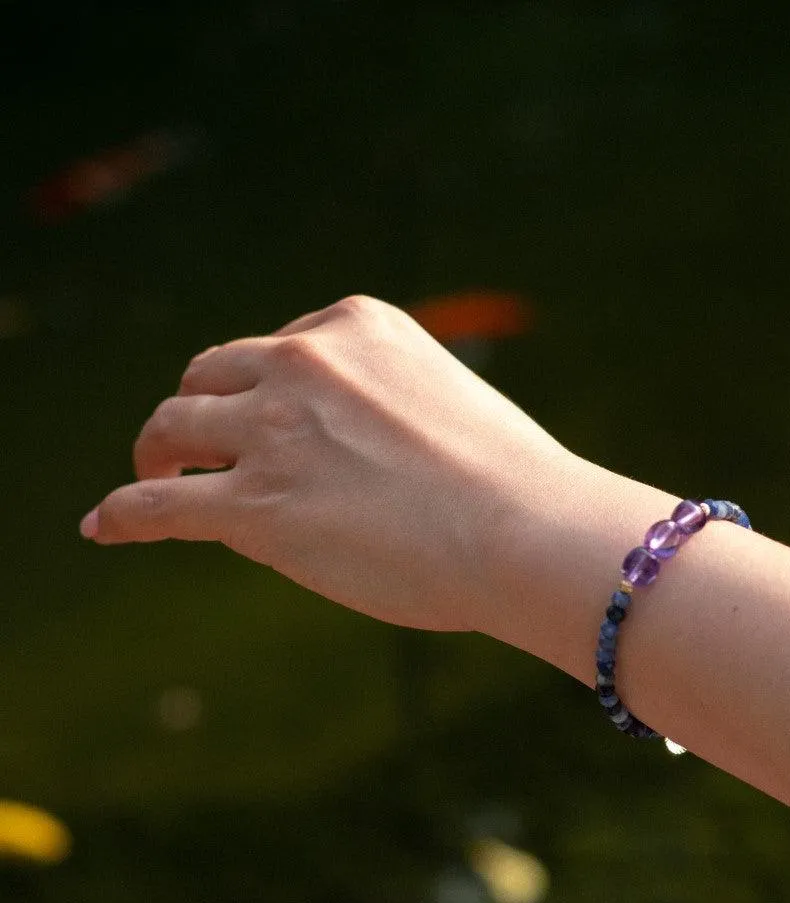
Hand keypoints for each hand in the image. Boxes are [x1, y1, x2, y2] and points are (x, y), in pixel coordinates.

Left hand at [81, 295, 572, 631]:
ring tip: (156, 475)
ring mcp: (272, 430)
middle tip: (200, 446)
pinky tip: (105, 525)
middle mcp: (303, 363)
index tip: (269, 422)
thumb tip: (350, 457)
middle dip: (205, 409)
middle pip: (212, 374)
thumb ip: (389, 406)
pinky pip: (156, 502)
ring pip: (172, 426)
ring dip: (158, 452)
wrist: (524, 530)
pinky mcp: (252, 504)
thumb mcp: (450, 403)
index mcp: (357, 326)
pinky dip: (124, 512)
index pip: (279, 350)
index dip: (264, 390)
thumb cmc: (512, 486)